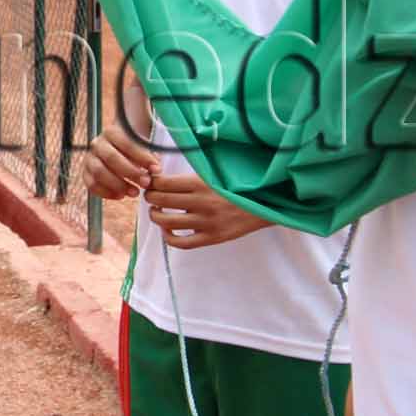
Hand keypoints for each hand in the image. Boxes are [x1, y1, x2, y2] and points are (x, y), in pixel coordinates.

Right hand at [82, 124, 160, 200]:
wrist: (114, 148)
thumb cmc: (131, 149)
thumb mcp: (141, 147)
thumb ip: (148, 157)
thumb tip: (156, 170)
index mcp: (112, 132)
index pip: (127, 144)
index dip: (143, 157)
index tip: (157, 169)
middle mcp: (97, 144)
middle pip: (112, 158)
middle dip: (131, 173)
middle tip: (146, 183)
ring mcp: (89, 158)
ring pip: (100, 173)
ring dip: (118, 185)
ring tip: (134, 193)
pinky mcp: (85, 173)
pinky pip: (91, 185)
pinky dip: (106, 193)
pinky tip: (120, 196)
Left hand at [144, 169, 270, 249]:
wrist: (266, 204)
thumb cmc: (239, 185)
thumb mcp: (217, 174)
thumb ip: (193, 175)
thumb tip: (163, 172)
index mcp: (202, 183)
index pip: (163, 183)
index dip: (152, 182)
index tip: (151, 181)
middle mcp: (201, 203)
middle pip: (160, 200)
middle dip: (149, 197)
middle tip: (151, 195)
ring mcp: (206, 223)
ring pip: (166, 222)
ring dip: (155, 216)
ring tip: (157, 211)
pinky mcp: (212, 238)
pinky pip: (181, 243)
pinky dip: (168, 237)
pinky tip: (168, 230)